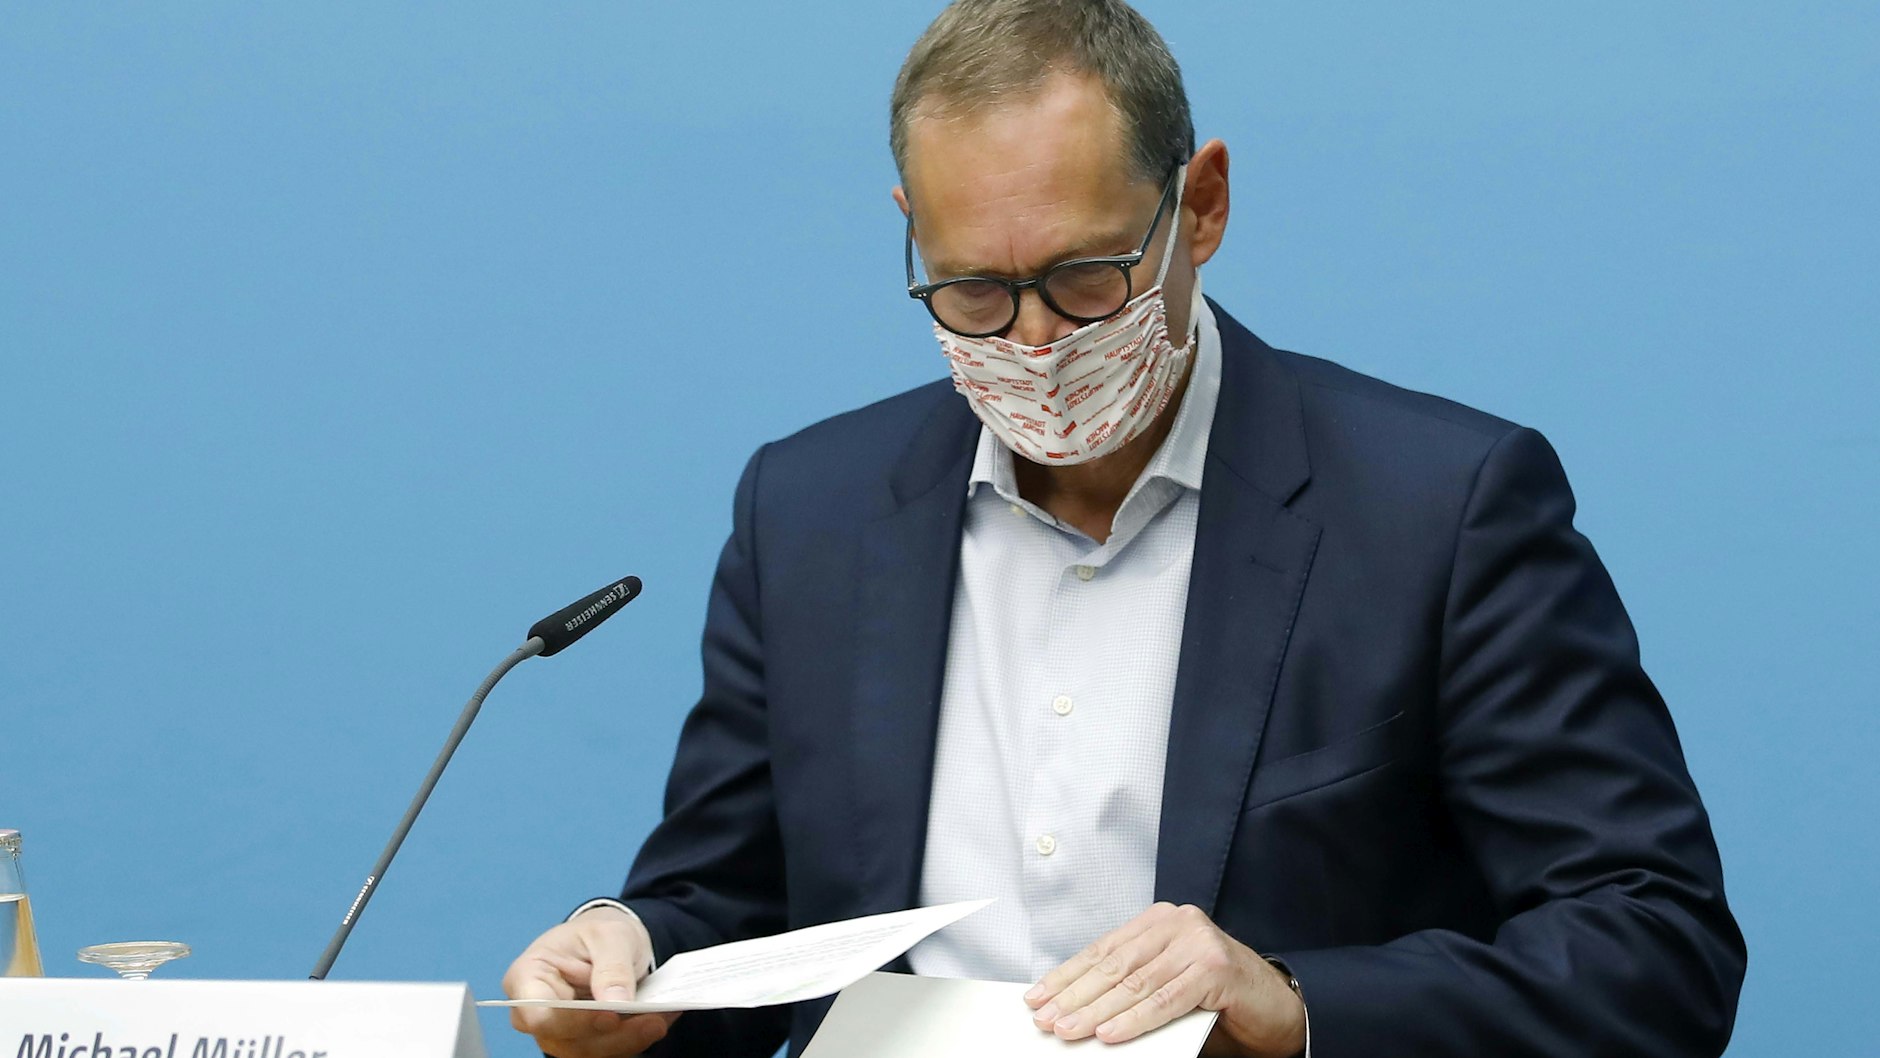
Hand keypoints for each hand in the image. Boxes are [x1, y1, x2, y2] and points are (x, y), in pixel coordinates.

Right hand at [502, 905, 679, 1057]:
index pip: (538, 1013)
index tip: (608, 1015)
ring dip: (628, 1040)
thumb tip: (616, 1003)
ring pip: (588, 1051)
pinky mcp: (583, 1041)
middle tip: (652, 1020)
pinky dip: (634, 1039)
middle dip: (612, 1035)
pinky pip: (607, 1050)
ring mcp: (559, 1031)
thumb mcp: (609, 935)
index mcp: (528, 977)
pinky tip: (659, 1021)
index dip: (570, 1021)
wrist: (608, 943)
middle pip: (565, 1039)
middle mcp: (536, 1012)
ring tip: (660, 1020)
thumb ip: (611, 967)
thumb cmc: (597, 934)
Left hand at [1024, 902, 1304, 1057]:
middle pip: (1114, 965)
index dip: (1067, 976)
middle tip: (1046, 1019)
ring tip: (1069, 1030)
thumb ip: (1130, 989)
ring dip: (1096, 1011)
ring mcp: (1198, 942)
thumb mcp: (1166, 985)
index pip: (1102, 950)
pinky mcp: (1216, 968)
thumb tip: (1076, 1010)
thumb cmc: (1218, 999)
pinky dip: (1134, 1020)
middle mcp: (1177, 923)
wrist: (1278, 1008)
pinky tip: (1110, 1033)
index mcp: (1159, 922)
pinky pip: (1166, 1000)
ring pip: (1136, 983)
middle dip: (1075, 996)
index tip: (1038, 998)